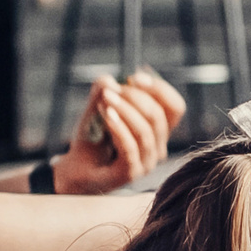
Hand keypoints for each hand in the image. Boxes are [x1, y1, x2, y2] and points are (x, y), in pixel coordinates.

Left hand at [53, 69, 184, 192]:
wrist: (76, 169)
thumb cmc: (92, 140)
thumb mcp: (97, 108)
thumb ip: (103, 91)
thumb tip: (109, 80)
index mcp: (157, 130)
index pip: (174, 107)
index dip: (159, 89)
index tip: (134, 77)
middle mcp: (157, 147)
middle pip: (158, 116)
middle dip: (134, 97)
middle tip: (110, 90)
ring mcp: (146, 162)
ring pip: (145, 131)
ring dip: (124, 110)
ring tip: (104, 100)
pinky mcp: (132, 173)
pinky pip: (131, 147)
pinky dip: (118, 127)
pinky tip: (106, 115)